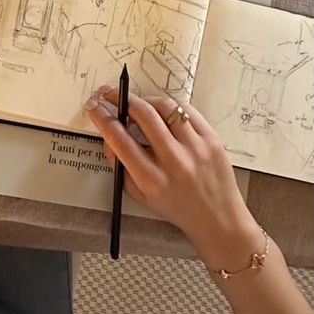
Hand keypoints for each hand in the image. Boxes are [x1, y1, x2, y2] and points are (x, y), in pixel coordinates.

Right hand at [85, 88, 260, 268]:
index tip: (94, 108)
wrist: (218, 219)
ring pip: (165, 107)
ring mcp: (195, 148)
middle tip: (110, 93)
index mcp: (151, 179)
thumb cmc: (177, 208)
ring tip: (138, 104)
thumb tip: (108, 137)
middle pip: (143, 115)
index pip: (119, 138)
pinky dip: (170, 106)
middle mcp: (174, 161)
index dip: (102, 118)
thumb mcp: (139, 196)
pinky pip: (187, 110)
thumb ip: (120, 167)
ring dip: (146, 100)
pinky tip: (162, 111)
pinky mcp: (211, 139)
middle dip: (121, 99)